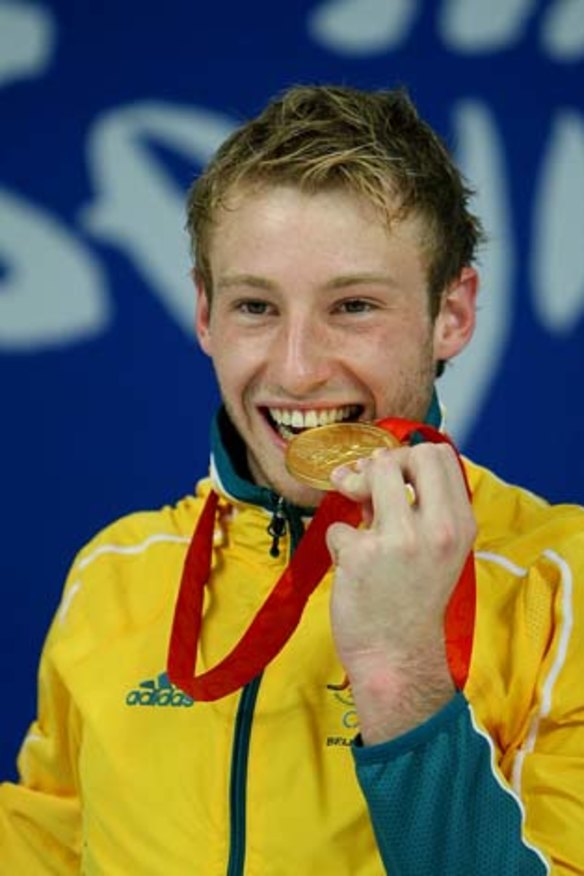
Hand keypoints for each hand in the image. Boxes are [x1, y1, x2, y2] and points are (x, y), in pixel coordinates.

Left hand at [326, 442, 475, 741]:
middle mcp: (436, 529)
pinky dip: (338, 543)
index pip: (441, 455)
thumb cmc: (412, 601)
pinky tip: (350, 569)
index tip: (391, 479)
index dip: (409, 457)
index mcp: (459, 525)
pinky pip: (338, 525)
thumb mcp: (433, 550)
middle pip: (409, 454)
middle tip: (367, 491)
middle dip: (381, 464)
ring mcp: (399, 540)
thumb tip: (368, 468)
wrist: (396, 657)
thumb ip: (412, 508)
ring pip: (372, 471)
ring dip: (355, 490)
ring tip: (356, 523)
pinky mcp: (362, 555)